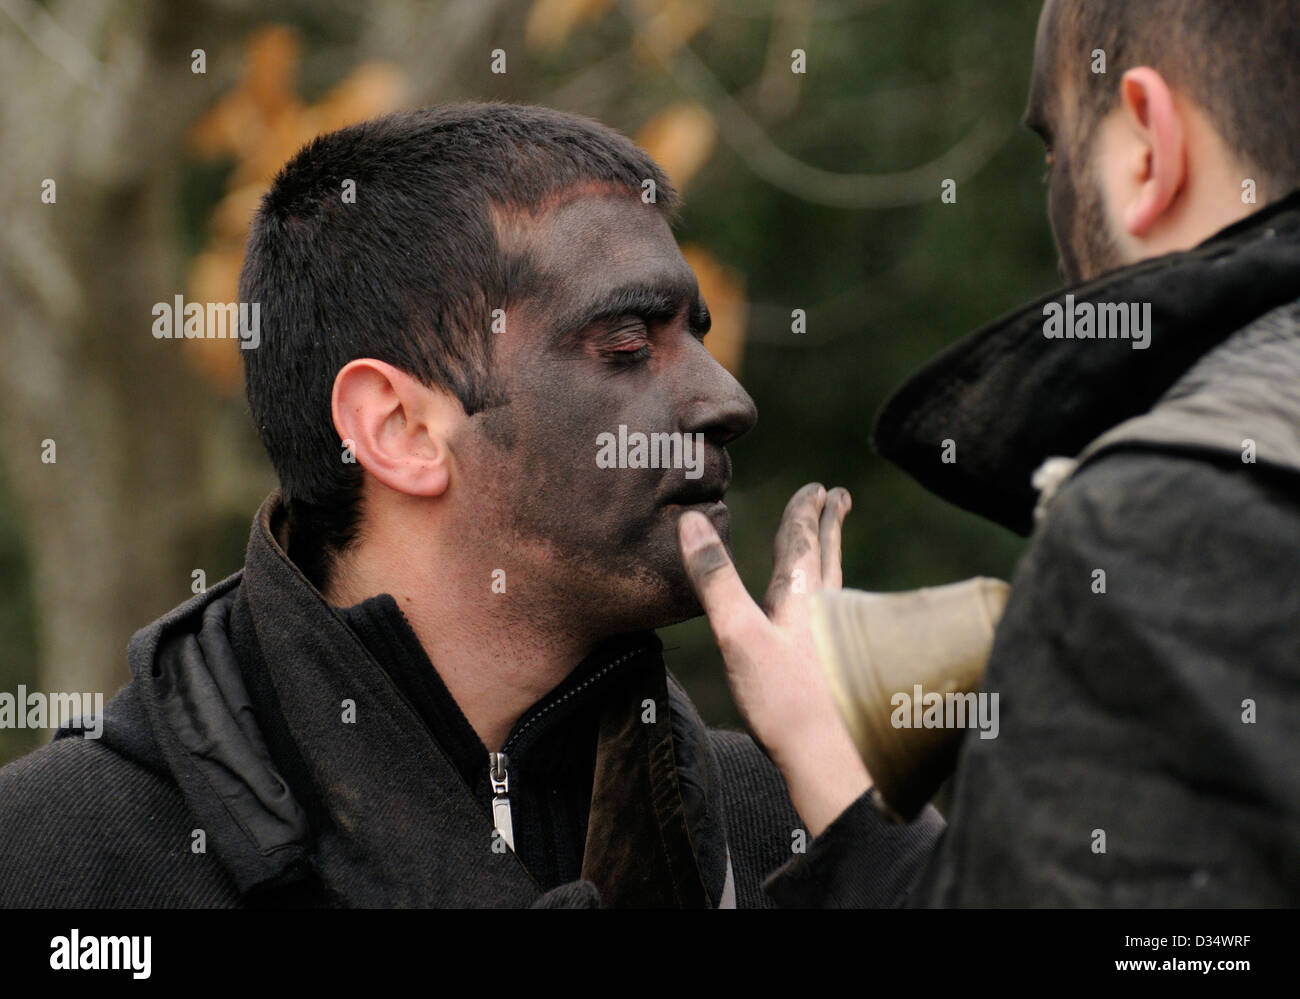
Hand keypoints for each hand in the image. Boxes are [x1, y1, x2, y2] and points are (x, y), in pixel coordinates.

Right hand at [676, 482, 872, 837]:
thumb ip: (714, 578)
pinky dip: (835, 604)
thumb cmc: (784, 699)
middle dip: (831, 525)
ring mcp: (841, 641)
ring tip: (834, 549)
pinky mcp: (845, 670)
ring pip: (839, 587)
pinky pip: (841, 620)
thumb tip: (692, 520)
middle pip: (830, 556)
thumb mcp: (737, 633)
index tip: (816, 487)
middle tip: (840, 497)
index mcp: (802, 596)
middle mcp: (828, 611)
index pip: (803, 540)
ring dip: (835, 560)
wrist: (834, 761)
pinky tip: (831, 623)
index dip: (805, 511)